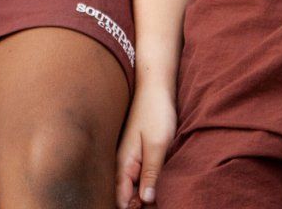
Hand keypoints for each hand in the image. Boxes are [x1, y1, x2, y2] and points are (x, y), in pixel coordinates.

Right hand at [115, 81, 176, 206]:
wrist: (154, 86)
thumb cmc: (156, 112)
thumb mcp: (158, 145)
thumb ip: (151, 174)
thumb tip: (146, 200)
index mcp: (122, 163)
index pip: (121, 198)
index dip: (133, 208)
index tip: (150, 208)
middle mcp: (121, 162)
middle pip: (125, 194)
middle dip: (138, 202)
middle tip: (158, 201)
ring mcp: (128, 157)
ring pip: (132, 185)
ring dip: (143, 192)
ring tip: (160, 193)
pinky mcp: (136, 151)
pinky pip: (138, 174)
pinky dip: (147, 180)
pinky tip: (158, 179)